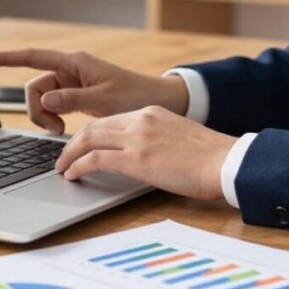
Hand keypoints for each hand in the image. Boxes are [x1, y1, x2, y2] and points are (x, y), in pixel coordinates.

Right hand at [0, 48, 189, 134]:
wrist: (156, 101)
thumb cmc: (135, 96)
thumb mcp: (104, 100)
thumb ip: (72, 99)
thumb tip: (44, 100)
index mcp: (74, 62)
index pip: (31, 57)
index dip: (5, 58)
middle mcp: (68, 69)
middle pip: (34, 86)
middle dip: (36, 109)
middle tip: (54, 130)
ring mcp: (70, 82)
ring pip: (41, 98)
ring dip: (45, 117)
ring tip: (61, 131)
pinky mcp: (74, 94)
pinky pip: (52, 105)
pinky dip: (53, 118)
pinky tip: (64, 128)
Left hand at [54, 105, 234, 200]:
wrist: (227, 161)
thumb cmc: (211, 157)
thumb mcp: (179, 138)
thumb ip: (157, 140)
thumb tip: (144, 156)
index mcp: (151, 113)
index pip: (111, 119)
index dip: (91, 133)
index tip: (81, 143)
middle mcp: (140, 120)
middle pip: (94, 126)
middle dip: (73, 142)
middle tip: (63, 156)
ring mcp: (137, 138)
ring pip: (88, 139)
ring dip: (69, 154)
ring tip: (62, 167)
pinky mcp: (136, 159)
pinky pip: (95, 159)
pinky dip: (78, 166)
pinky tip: (72, 175)